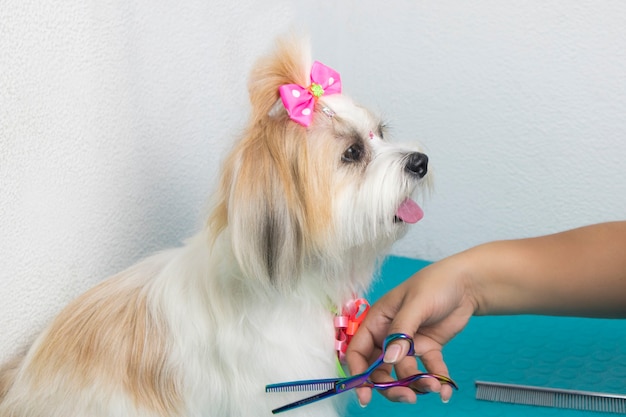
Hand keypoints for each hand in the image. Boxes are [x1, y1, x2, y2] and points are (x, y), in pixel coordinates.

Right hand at [345, 253, 477, 405]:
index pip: (359, 351)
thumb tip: (389, 359)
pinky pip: (428, 371)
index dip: (358, 373)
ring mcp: (409, 344)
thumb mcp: (415, 304)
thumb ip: (401, 332)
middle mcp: (389, 335)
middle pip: (380, 369)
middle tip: (407, 397)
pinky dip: (436, 381)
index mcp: (377, 321)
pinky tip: (445, 389)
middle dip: (390, 386)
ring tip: (434, 386)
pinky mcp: (428, 349)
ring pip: (403, 373)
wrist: (467, 283)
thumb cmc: (435, 284)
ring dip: (416, 384)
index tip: (365, 395)